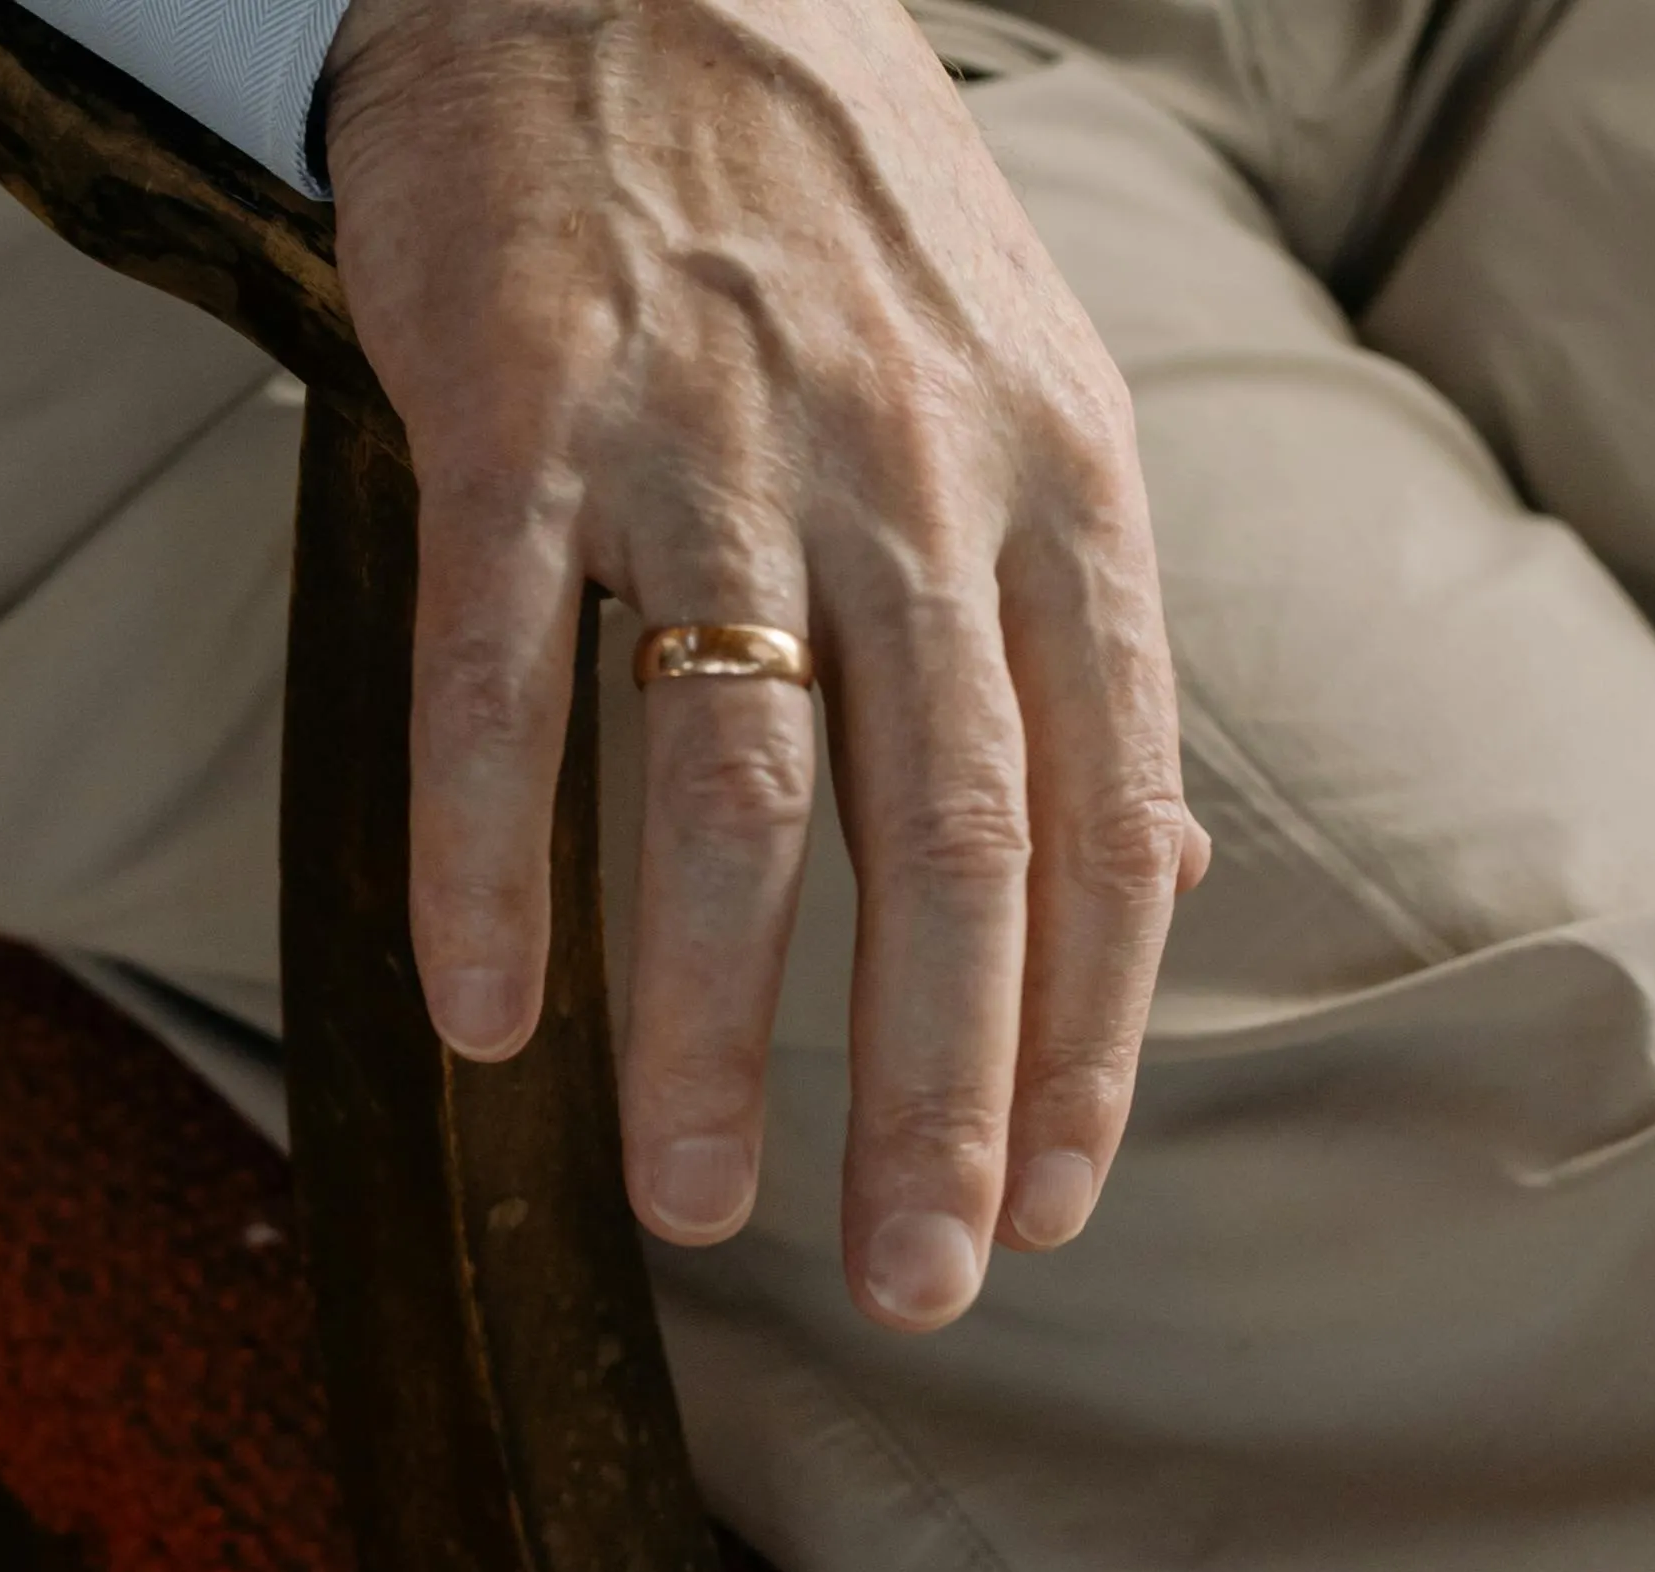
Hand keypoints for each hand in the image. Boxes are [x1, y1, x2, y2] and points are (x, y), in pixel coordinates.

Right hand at [321, 0, 1205, 1329]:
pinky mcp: (520, 413)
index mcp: (1058, 480)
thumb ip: (1073, 640)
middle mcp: (911, 472)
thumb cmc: (828, 207)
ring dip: (719, 1026)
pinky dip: (491, 862)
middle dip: (940, 1093)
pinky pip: (500, 678)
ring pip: (733, 789)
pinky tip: (484, 1019)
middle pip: (948, 843)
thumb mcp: (1022, 391)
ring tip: (700, 1205)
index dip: (1089, 1034)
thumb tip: (1170, 872)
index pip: (1103, 812)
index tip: (1055, 1208)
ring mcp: (715, 444)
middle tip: (918, 1281)